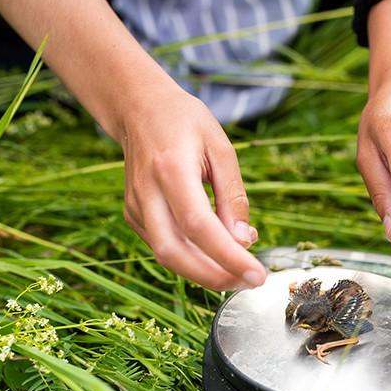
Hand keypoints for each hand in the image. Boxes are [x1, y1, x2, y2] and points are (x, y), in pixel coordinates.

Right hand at [121, 87, 266, 290]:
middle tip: (248, 282)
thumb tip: (243, 242)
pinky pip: (164, 246)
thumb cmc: (184, 122)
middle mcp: (147, 192)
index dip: (228, 257)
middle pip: (174, 253)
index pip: (199, 226)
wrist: (139, 109)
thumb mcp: (221, 147)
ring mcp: (135, 206)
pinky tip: (215, 250)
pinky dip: (191, 257)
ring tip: (238, 271)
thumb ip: (233, 196)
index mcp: (171, 169)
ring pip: (167, 256)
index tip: (257, 275)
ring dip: (204, 272)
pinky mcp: (133, 215)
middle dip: (214, 277)